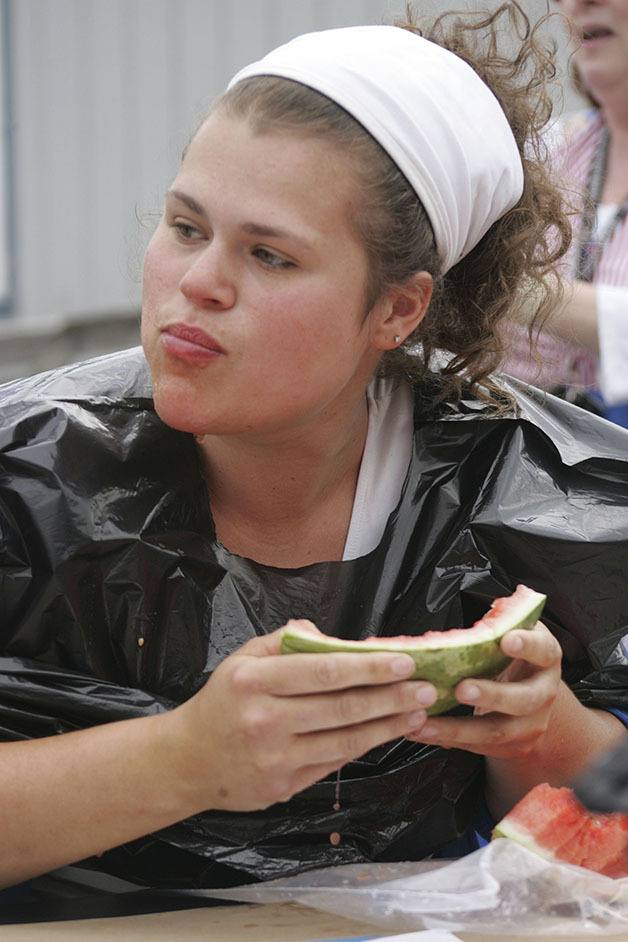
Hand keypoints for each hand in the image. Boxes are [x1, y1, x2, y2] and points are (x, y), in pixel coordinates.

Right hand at [168, 620, 435, 811]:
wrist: (187, 761)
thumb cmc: (221, 702)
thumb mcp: (242, 658)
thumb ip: (284, 642)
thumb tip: (327, 637)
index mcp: (253, 682)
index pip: (322, 672)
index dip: (367, 668)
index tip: (403, 661)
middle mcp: (264, 721)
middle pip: (341, 708)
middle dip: (390, 697)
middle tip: (426, 687)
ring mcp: (275, 759)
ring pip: (345, 740)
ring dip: (387, 726)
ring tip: (417, 712)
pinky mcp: (284, 787)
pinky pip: (333, 762)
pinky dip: (364, 746)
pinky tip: (386, 732)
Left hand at [405, 621, 562, 758]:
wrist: (536, 698)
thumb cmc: (515, 656)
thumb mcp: (514, 634)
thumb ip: (500, 624)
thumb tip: (482, 614)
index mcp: (546, 658)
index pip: (543, 650)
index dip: (527, 645)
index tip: (506, 640)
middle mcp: (544, 693)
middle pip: (523, 699)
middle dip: (492, 695)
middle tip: (461, 689)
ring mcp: (530, 725)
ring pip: (497, 731)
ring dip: (457, 728)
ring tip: (424, 723)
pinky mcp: (513, 747)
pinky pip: (479, 747)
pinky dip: (448, 740)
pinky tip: (421, 732)